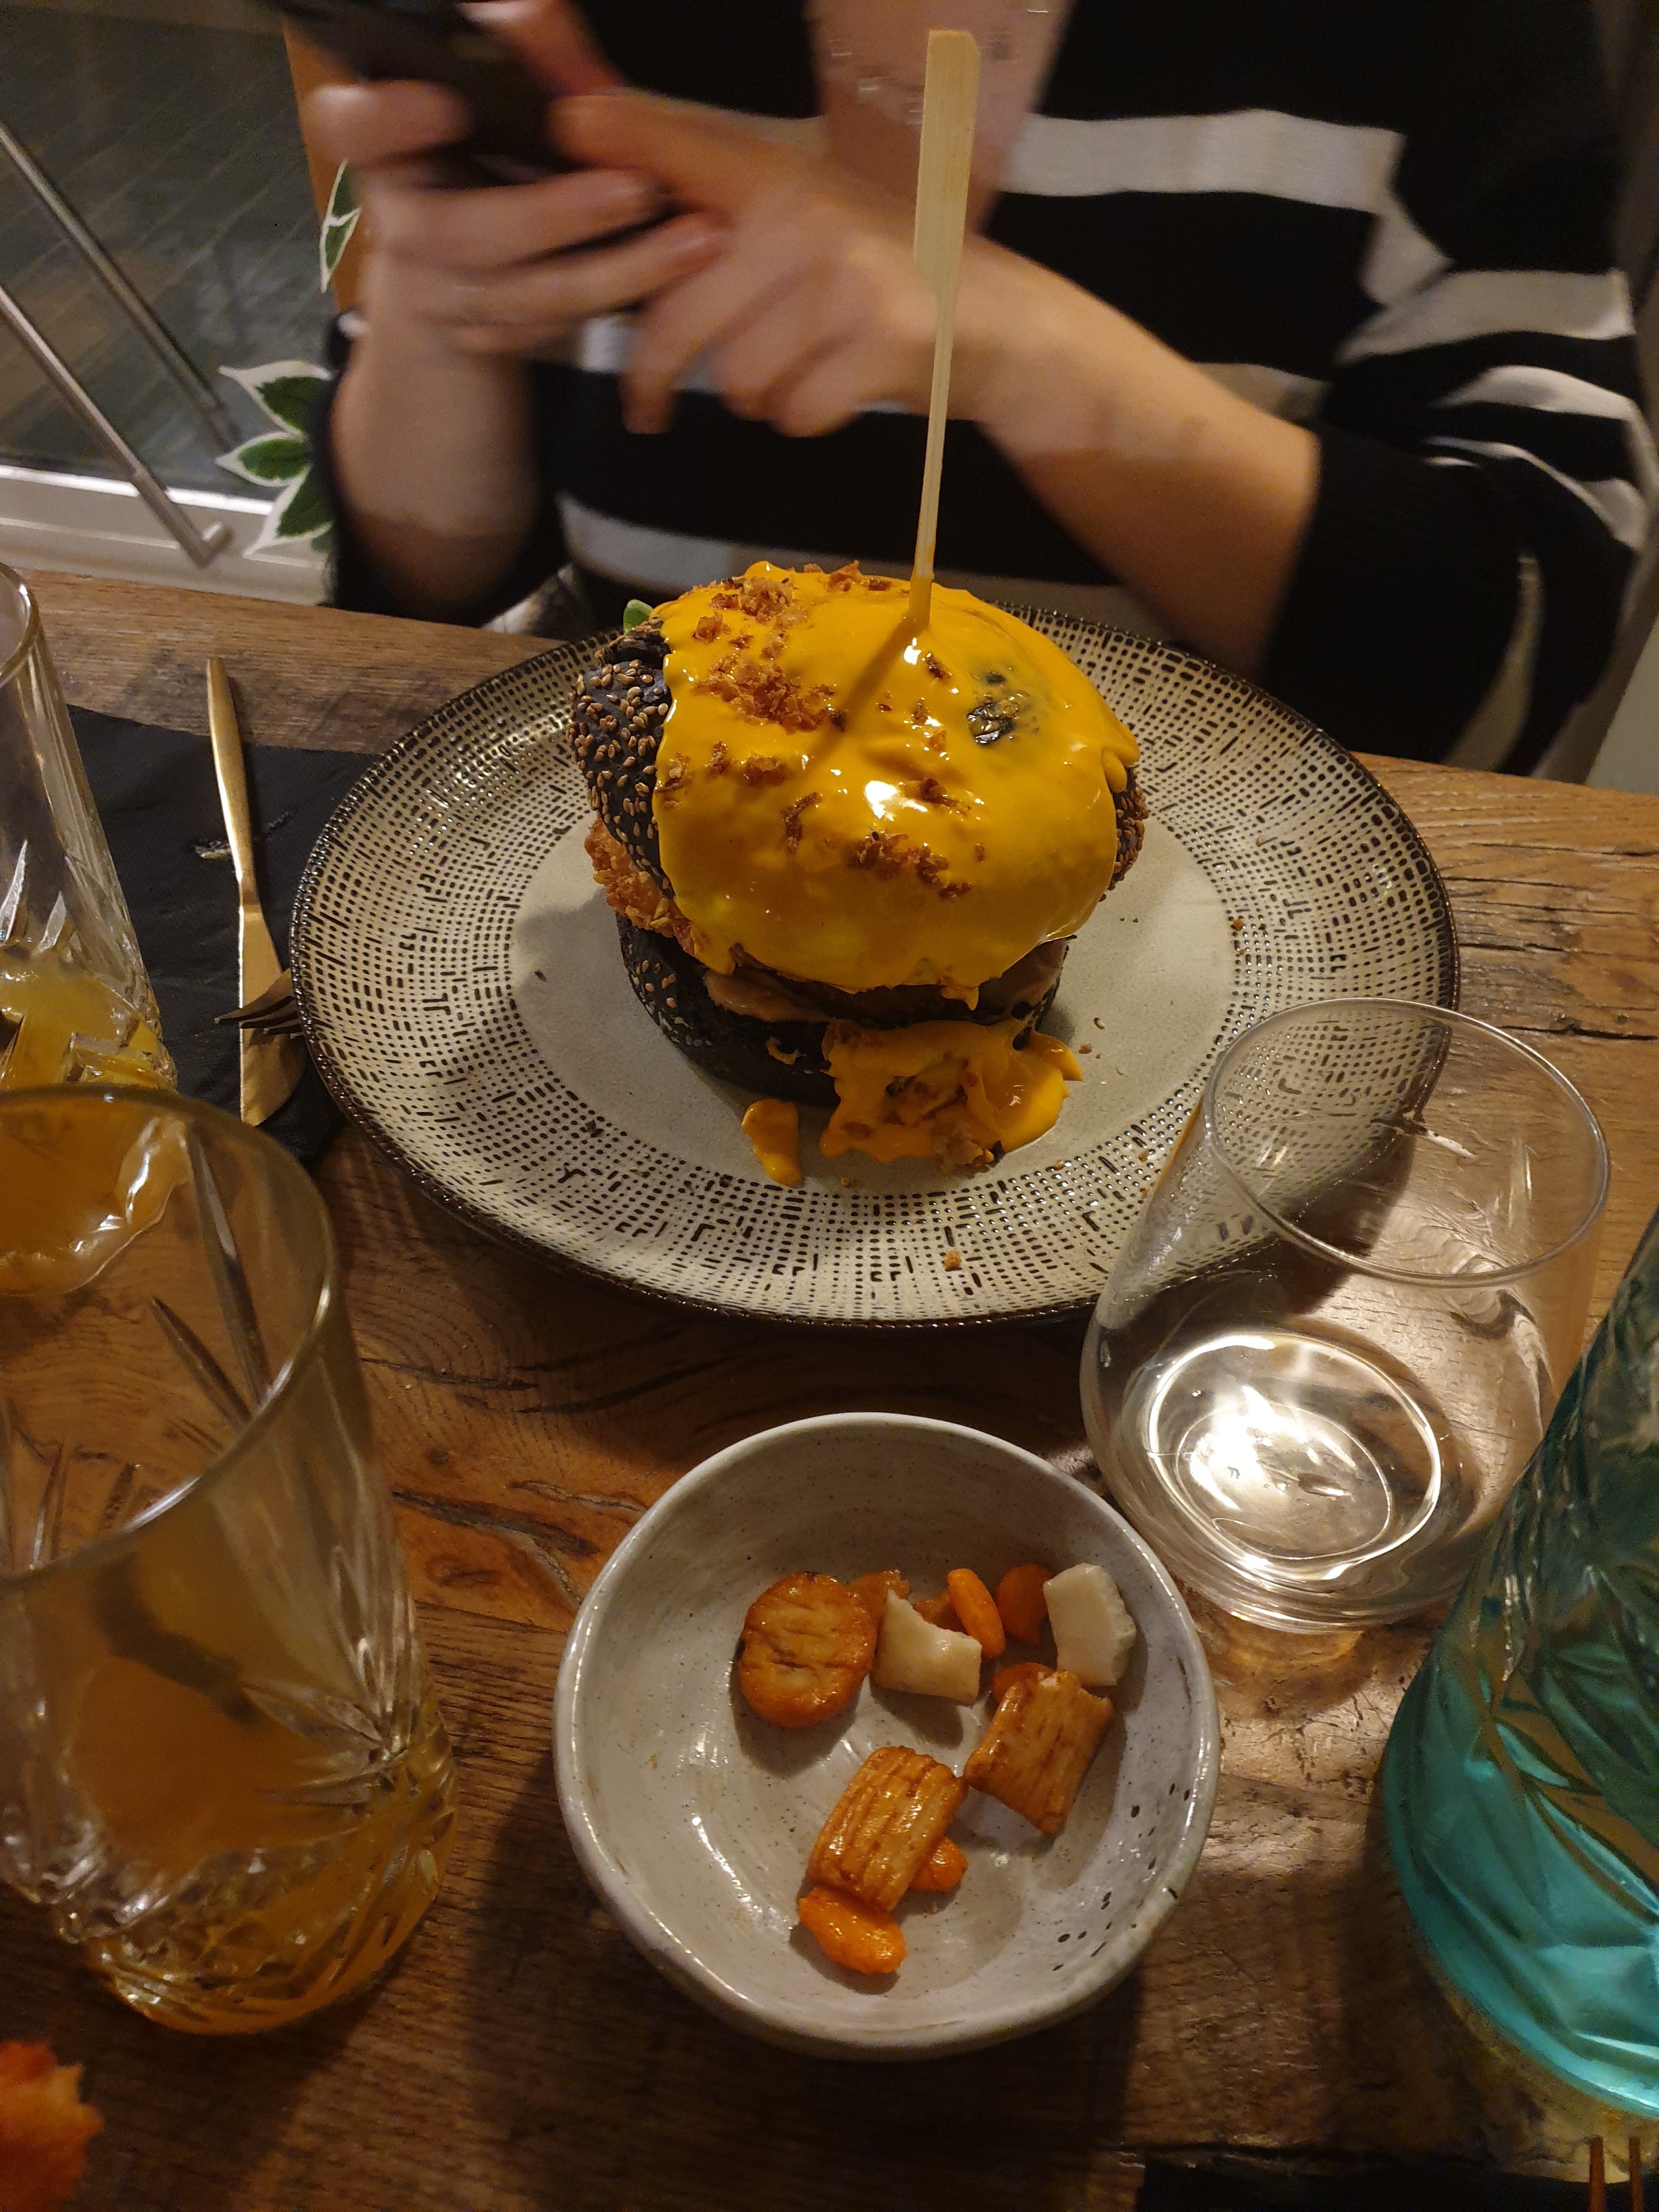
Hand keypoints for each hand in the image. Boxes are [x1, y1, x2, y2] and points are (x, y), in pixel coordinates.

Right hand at [304, 0, 724, 358]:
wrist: (466, 277)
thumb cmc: (486, 155)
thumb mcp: (499, 96)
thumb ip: (526, 53)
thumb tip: (532, 13)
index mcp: (383, 146)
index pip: (348, 126)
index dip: (389, 118)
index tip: (449, 101)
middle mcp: (398, 224)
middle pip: (456, 233)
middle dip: (552, 216)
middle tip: (635, 189)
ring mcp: (435, 295)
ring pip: (519, 296)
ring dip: (612, 272)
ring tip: (693, 239)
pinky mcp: (482, 341)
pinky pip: (548, 330)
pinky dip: (612, 304)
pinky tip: (674, 277)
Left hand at [557, 94, 947, 435]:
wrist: (1000, 323)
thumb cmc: (882, 274)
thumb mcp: (804, 219)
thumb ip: (717, 208)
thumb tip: (608, 176)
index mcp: (779, 178)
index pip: (682, 150)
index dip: (621, 138)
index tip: (567, 127)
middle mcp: (808, 217)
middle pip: (680, 315)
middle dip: (658, 373)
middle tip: (648, 406)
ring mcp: (849, 281)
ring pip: (736, 379)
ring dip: (752, 396)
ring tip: (794, 368)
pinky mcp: (883, 345)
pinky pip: (793, 414)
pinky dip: (805, 417)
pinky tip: (837, 387)